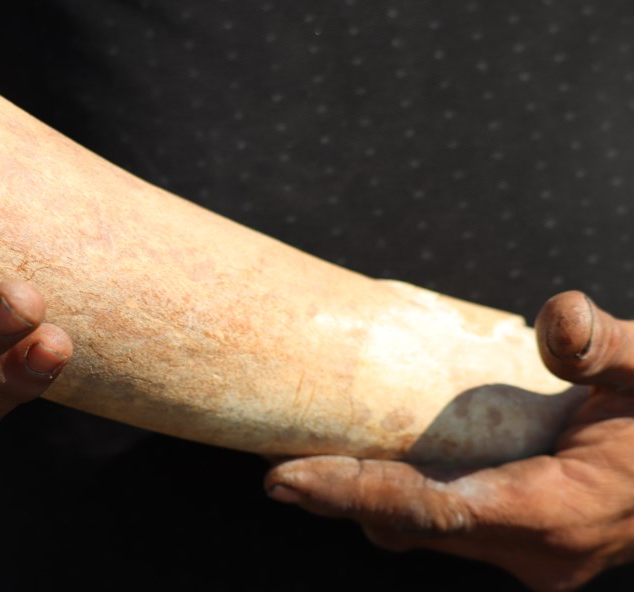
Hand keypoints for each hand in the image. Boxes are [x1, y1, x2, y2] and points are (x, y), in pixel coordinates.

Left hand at [265, 291, 633, 590]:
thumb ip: (607, 348)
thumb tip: (558, 318)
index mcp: (559, 514)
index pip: (433, 509)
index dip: (355, 493)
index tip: (286, 477)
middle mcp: (536, 551)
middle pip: (412, 525)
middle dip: (340, 497)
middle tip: (273, 467)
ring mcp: (528, 555)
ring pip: (422, 530)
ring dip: (364, 500)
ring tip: (300, 465)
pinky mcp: (521, 543)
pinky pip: (442, 523)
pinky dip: (398, 498)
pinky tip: (362, 467)